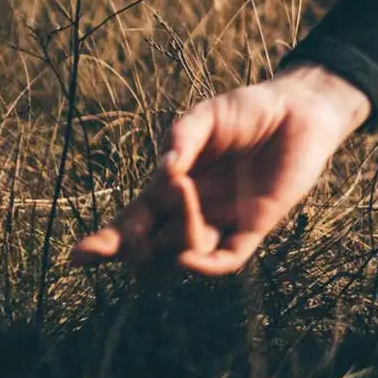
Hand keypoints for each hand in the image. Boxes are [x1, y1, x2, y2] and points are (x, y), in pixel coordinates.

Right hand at [72, 64, 372, 276]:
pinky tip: (188, 261)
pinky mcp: (254, 227)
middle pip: (147, 252)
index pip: (128, 225)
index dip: (103, 244)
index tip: (80, 256)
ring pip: (181, 256)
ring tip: (184, 196)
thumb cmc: (246, 111)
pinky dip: (204, 267)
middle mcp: (188, 213)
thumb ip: (182, 138)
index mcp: (166, 189)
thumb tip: (164, 170)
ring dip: (172, 240)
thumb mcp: (206, 117)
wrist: (297, 110)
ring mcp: (220, 223)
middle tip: (133, 232)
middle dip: (132, 250)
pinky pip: (225, 260)